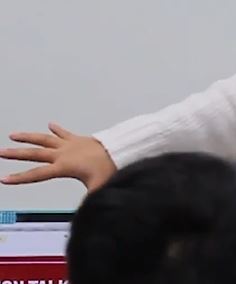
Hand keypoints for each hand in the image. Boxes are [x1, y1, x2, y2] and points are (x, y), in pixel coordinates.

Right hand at [0, 123, 116, 190]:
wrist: (121, 150)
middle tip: (0, 152)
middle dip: (16, 154)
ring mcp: (70, 144)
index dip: (20, 178)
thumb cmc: (110, 168)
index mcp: (64, 167)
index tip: (4, 179)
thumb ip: (90, 200)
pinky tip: (50, 124)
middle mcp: (63, 153)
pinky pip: (64, 133)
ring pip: (44, 138)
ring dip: (29, 137)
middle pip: (35, 153)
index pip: (37, 174)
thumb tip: (88, 213)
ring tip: (14, 135)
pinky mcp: (78, 139)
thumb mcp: (98, 187)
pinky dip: (56, 129)